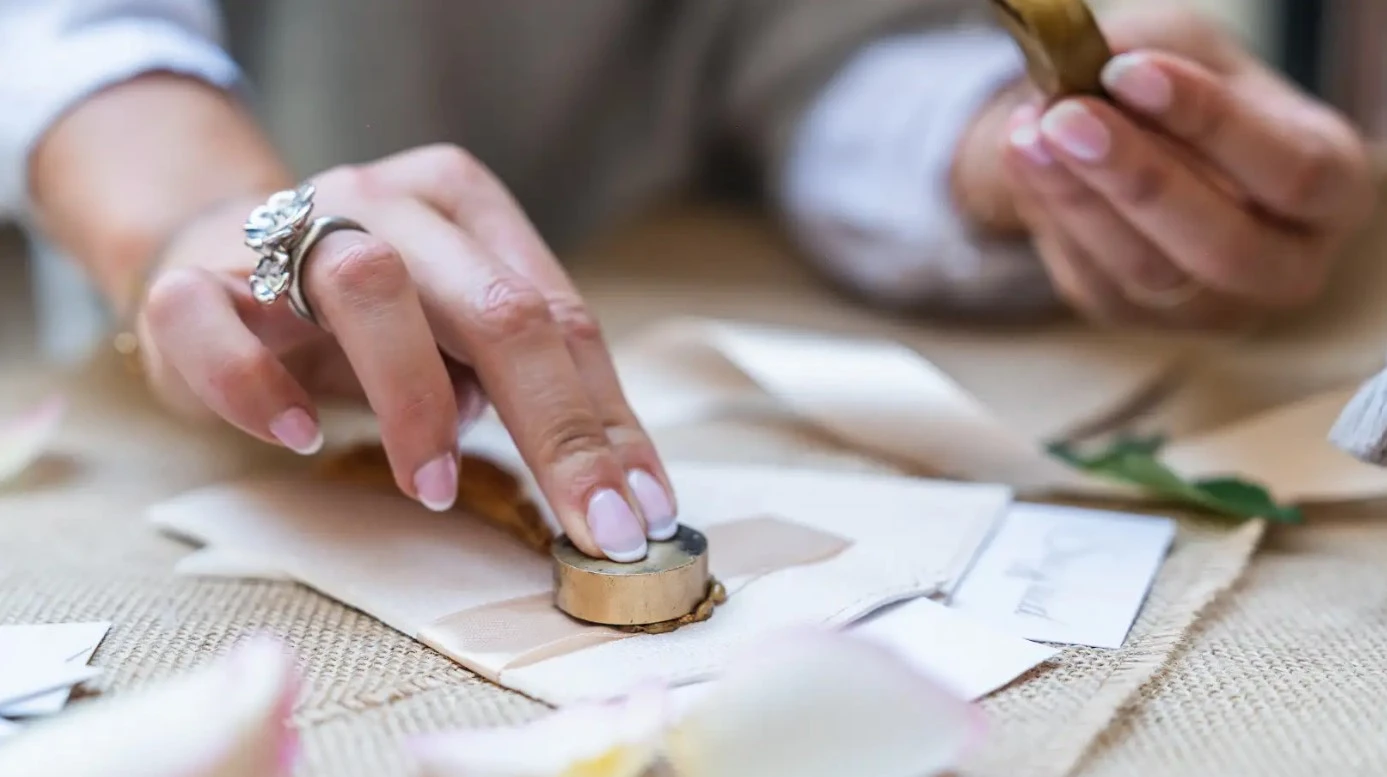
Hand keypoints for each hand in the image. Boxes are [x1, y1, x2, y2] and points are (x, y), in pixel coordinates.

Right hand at [133, 144, 674, 560]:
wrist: (208, 258)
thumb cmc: (361, 314)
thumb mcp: (452, 328)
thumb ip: (518, 373)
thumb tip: (597, 473)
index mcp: (464, 203)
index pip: (558, 314)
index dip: (607, 420)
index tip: (640, 511)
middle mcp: (386, 200)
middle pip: (492, 304)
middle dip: (555, 424)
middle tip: (588, 522)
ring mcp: (285, 229)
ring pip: (369, 287)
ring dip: (417, 400)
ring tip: (436, 487)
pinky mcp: (192, 280)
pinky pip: (215, 324)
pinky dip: (259, 387)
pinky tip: (300, 437)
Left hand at [964, 8, 1376, 328]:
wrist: (1128, 136)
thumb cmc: (1181, 90)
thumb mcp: (1183, 52)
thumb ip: (1153, 60)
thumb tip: (1092, 77)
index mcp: (1333, 188)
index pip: (1292, 172)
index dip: (1211, 123)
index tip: (1131, 73)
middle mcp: (1286, 264)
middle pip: (1222, 245)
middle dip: (1138, 177)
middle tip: (1067, 117)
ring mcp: (1211, 306)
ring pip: (1147, 272)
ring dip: (1078, 200)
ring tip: (1028, 134)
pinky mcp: (1136, 318)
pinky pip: (1092, 280)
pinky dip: (1052, 218)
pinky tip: (1023, 159)